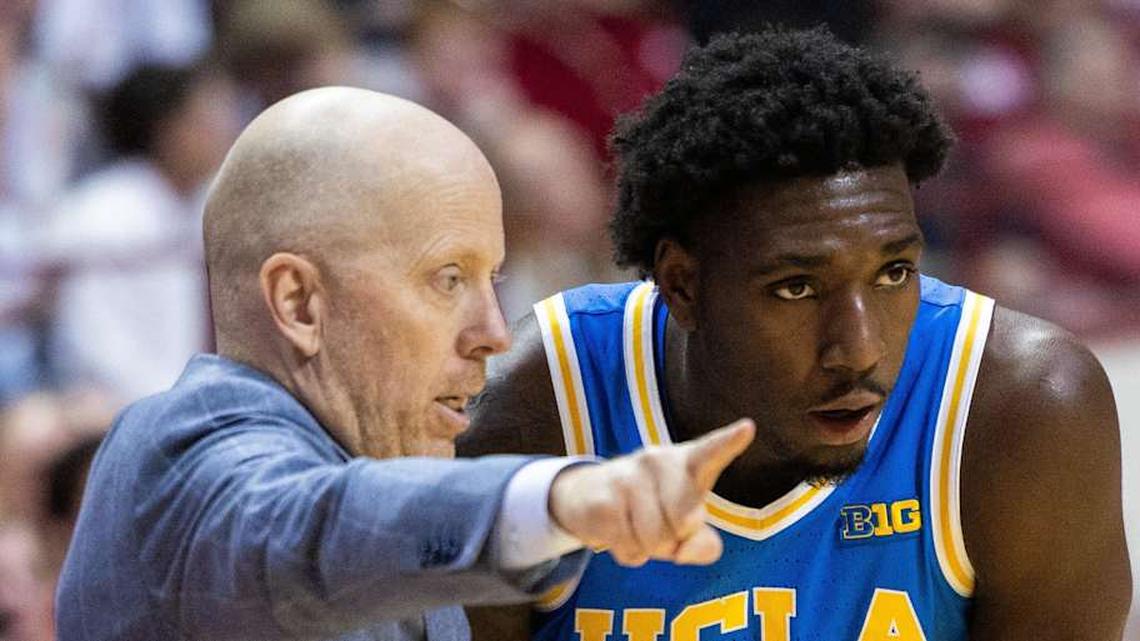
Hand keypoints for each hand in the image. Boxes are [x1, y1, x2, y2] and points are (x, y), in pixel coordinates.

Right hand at [547, 419, 754, 566]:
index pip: (710, 452)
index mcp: (686, 462)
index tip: (747, 428)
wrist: (587, 497)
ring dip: (649, 548)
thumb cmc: (650, 510)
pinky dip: (628, 553)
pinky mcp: (602, 500)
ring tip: (636, 526)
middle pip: (685, 521)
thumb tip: (684, 548)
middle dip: (676, 538)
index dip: (729, 443)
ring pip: (655, 541)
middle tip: (661, 525)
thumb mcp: (684, 526)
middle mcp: (656, 461)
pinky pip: (630, 549)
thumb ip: (702, 543)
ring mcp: (626, 477)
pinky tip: (618, 532)